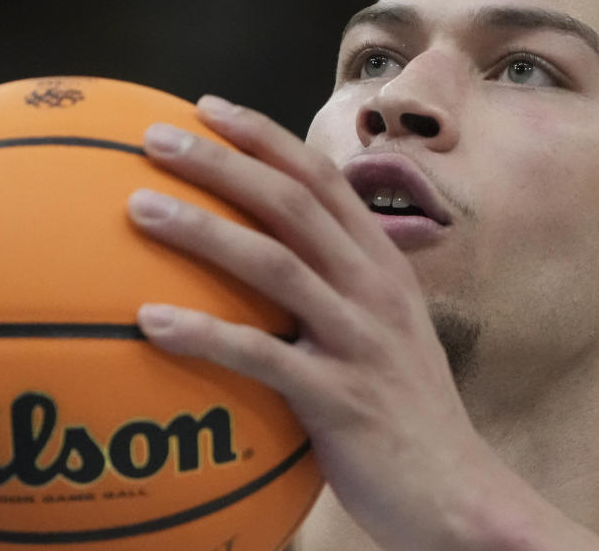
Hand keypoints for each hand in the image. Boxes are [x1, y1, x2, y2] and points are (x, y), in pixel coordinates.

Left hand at [127, 96, 598, 550]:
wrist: (458, 490)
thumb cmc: (406, 405)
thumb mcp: (384, 327)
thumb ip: (338, 285)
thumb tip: (268, 256)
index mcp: (381, 263)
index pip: (320, 179)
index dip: (264, 137)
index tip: (207, 109)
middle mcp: (374, 286)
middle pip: (291, 203)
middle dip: (222, 163)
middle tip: (155, 139)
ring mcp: (360, 339)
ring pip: (276, 264)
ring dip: (204, 231)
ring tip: (139, 209)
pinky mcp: (342, 397)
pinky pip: (263, 358)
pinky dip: (206, 334)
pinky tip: (151, 323)